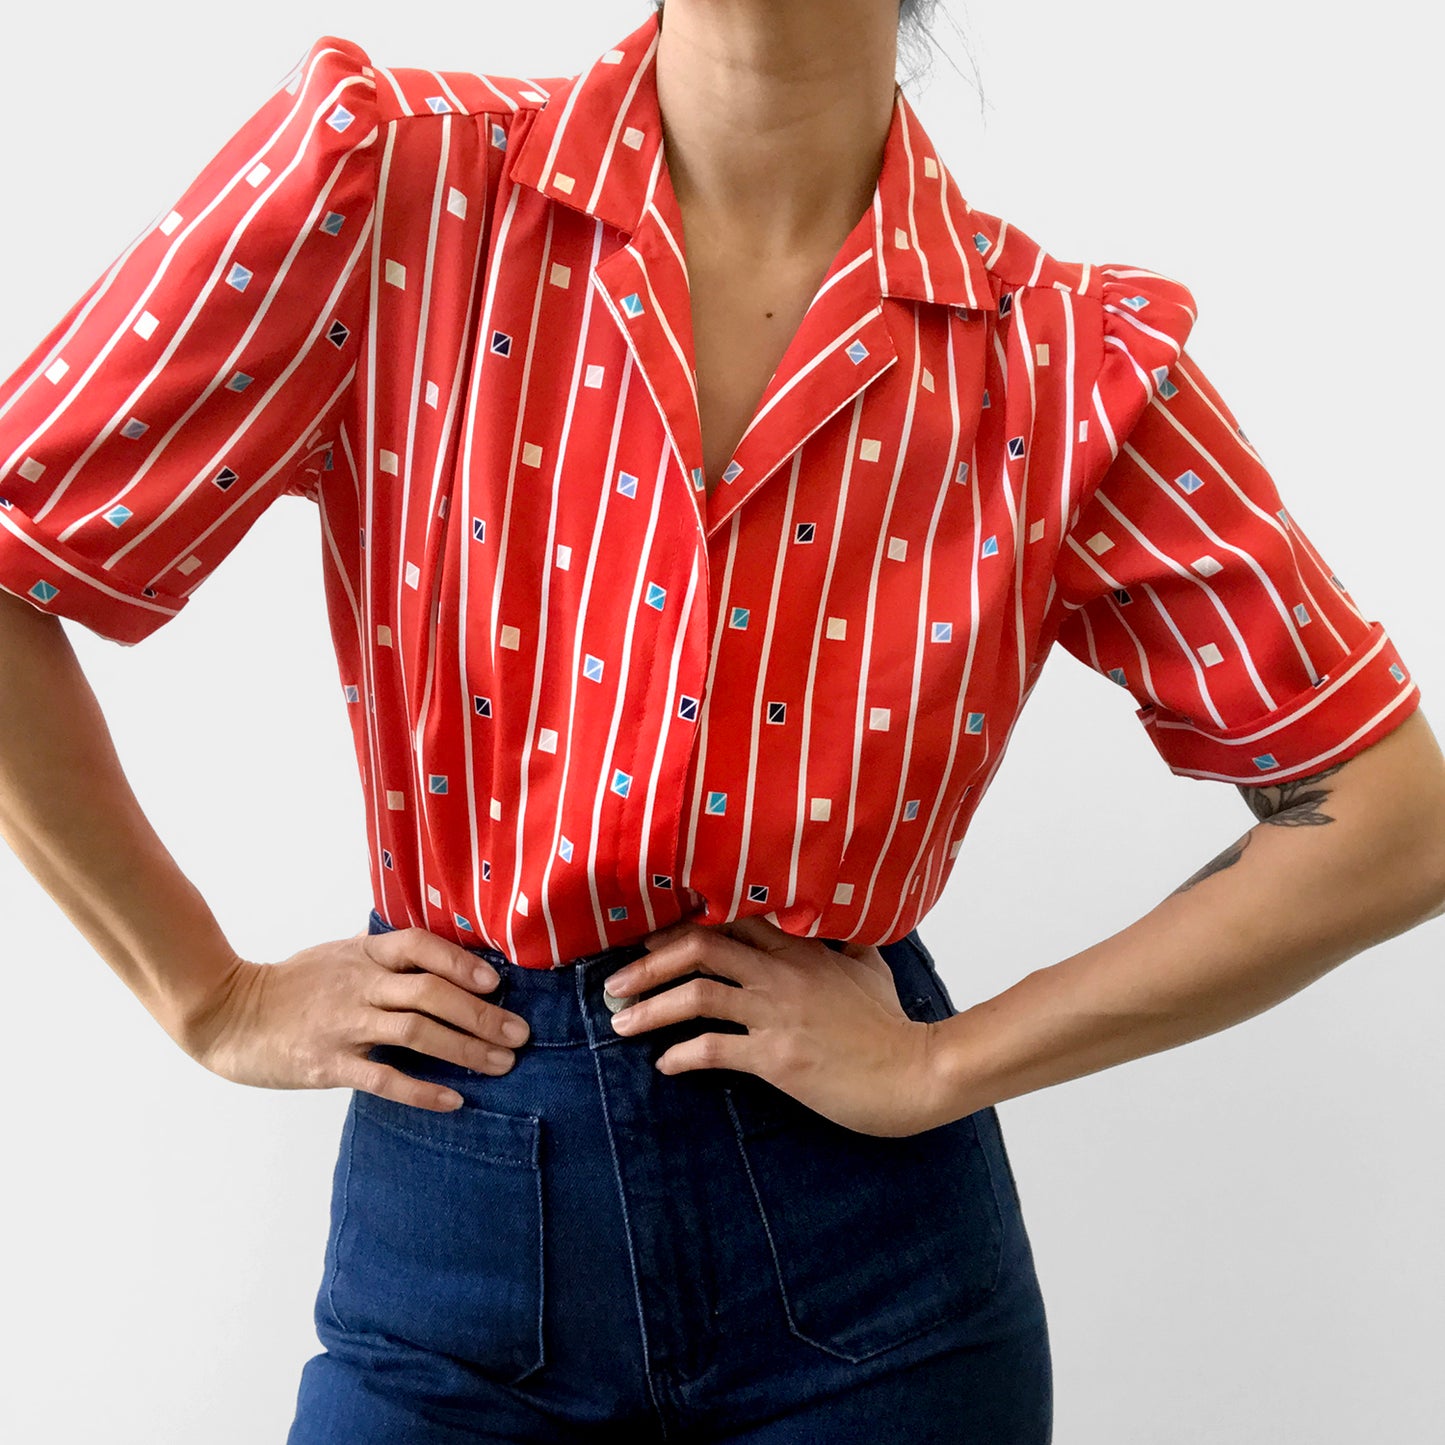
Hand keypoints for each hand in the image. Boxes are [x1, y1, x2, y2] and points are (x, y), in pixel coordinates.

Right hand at [177, 926, 532, 1112]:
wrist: (227, 1014)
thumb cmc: (290, 985)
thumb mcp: (337, 953)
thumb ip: (382, 953)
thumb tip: (434, 949)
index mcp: (364, 955)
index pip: (422, 946)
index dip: (462, 963)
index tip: (498, 983)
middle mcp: (359, 985)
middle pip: (430, 993)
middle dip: (481, 1014)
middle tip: (520, 1034)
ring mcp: (344, 1024)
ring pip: (417, 1033)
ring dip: (465, 1049)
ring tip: (502, 1064)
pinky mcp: (328, 1064)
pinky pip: (384, 1078)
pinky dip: (423, 1089)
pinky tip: (454, 1099)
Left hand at [603, 916, 940, 1136]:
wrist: (916, 1072)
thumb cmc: (892, 1024)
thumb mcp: (869, 966)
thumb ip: (842, 942)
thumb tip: (835, 926)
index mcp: (801, 947)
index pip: (729, 919)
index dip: (681, 925)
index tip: (648, 937)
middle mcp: (783, 972)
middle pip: (699, 947)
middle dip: (648, 962)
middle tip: (616, 981)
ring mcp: (778, 1013)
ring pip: (697, 994)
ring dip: (649, 1007)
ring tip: (620, 1023)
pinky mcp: (777, 1057)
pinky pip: (714, 1048)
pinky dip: (681, 1055)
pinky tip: (666, 1065)